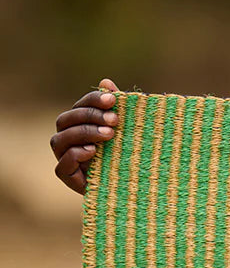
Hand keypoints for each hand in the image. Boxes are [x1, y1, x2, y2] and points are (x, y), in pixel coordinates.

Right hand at [51, 78, 118, 193]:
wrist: (131, 186)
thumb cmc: (127, 154)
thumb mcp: (126, 130)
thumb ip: (115, 108)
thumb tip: (106, 81)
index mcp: (79, 123)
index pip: (80, 106)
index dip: (93, 100)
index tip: (113, 100)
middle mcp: (67, 138)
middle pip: (66, 119)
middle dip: (90, 116)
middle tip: (115, 121)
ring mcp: (64, 157)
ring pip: (60, 140)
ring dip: (84, 133)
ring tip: (108, 135)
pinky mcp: (67, 176)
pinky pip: (62, 165)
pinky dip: (75, 155)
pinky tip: (93, 151)